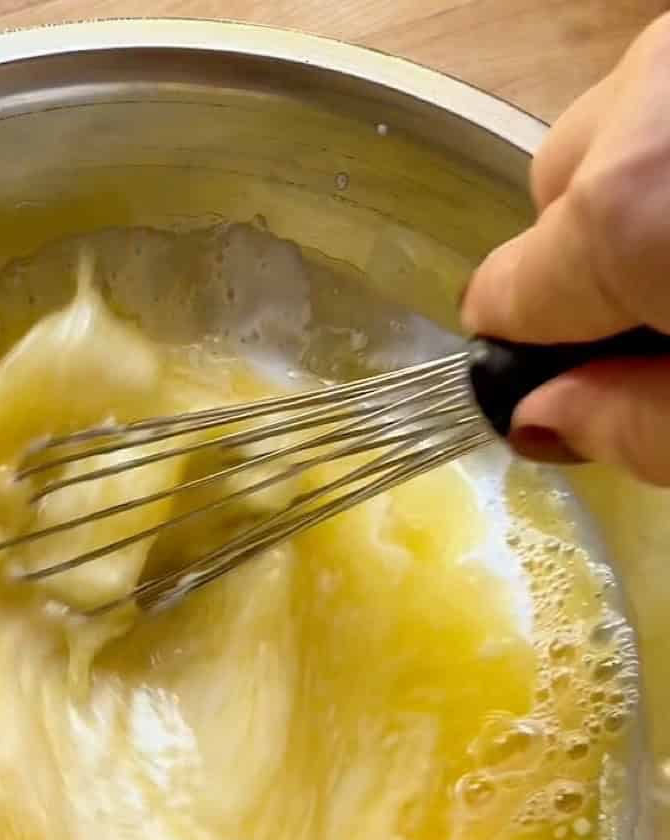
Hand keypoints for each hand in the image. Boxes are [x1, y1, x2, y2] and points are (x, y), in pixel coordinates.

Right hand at [461, 14, 669, 483]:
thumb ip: (638, 427)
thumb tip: (542, 418)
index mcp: (634, 207)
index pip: (501, 297)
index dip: (531, 351)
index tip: (581, 377)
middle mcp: (654, 95)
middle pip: (555, 195)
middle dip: (598, 253)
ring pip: (621, 125)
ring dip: (650, 180)